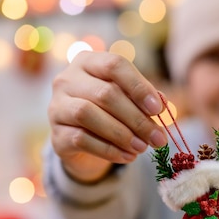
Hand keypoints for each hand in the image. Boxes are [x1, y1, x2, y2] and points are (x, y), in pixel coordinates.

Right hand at [48, 51, 167, 182]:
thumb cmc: (111, 112)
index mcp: (88, 62)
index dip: (138, 87)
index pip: (114, 65)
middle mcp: (66, 80)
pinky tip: (128, 156)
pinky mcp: (56, 134)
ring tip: (143, 147)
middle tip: (157, 137)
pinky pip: (81, 139)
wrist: (84, 142)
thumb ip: (144, 99)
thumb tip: (162, 105)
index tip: (158, 109)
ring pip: (87, 114)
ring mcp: (56, 107)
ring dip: (121, 134)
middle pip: (104, 93)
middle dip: (136, 118)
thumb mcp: (128, 100)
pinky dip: (109, 150)